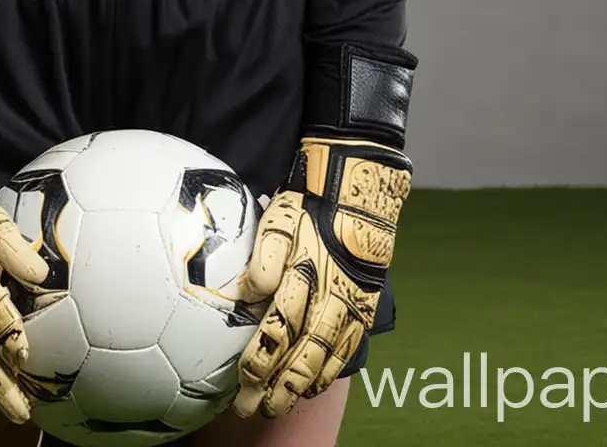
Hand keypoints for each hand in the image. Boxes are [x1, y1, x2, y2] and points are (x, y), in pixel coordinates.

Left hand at [232, 135, 411, 417]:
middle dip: (276, 385)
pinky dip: (331, 370)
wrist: (358, 195)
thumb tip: (244, 292)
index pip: (278, 328)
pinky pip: (348, 347)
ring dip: (300, 385)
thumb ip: (262, 258)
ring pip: (324, 356)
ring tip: (279, 407)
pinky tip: (314, 386)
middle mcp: (328, 296)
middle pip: (300, 351)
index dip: (261, 359)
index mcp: (302, 274)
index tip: (242, 382)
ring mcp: (349, 305)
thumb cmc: (310, 206)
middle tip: (254, 410)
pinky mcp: (364, 306)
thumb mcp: (278, 220)